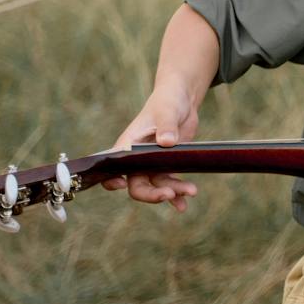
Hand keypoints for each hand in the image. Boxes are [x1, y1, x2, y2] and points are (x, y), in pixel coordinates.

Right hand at [101, 84, 200, 210]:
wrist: (182, 100)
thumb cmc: (168, 102)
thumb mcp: (167, 111)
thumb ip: (166, 125)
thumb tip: (166, 142)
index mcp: (128, 145)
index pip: (113, 167)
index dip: (112, 180)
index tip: (122, 184)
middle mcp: (136, 158)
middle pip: (137, 184)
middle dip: (151, 193)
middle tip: (168, 194)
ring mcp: (152, 163)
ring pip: (156, 186)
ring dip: (171, 192)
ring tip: (191, 191)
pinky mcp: (167, 164)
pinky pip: (169, 183)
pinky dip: (177, 193)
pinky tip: (184, 203)